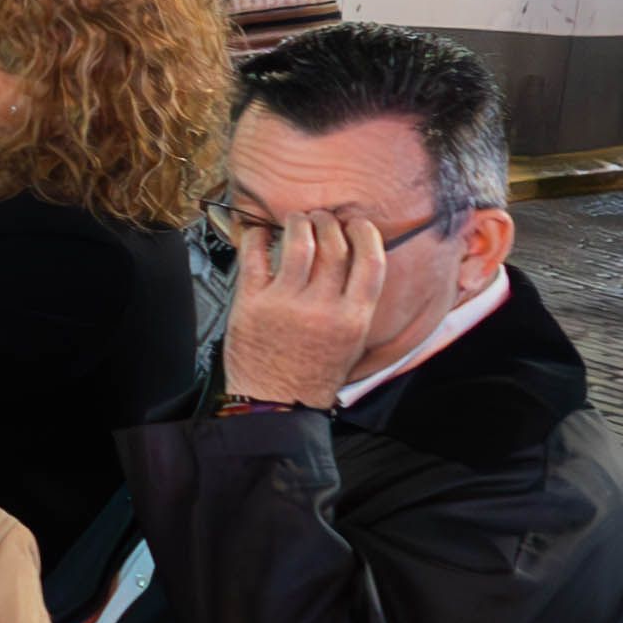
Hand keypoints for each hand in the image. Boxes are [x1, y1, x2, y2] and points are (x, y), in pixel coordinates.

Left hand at [222, 207, 385, 410]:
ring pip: (298, 243)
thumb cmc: (311, 376)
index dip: (366, 234)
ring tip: (296, 220)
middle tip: (323, 218)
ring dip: (298, 223)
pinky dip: (257, 237)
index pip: (370, 262)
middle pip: (334, 245)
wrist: (276, 404)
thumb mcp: (350, 344)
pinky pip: (255, 256)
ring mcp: (285, 303)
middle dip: (330, 222)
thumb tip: (356, 260)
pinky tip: (260, 233)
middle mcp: (321, 309)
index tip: (358, 224)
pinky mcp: (251, 302)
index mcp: (352, 319)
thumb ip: (355, 304)